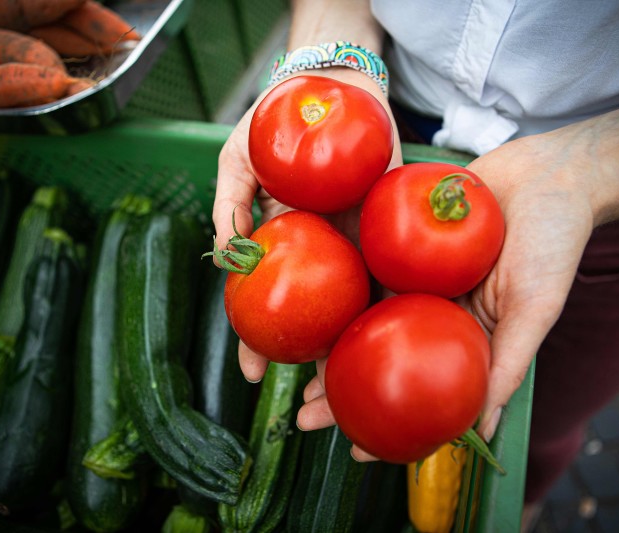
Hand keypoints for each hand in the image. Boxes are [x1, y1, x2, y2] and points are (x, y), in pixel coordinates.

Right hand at [212, 69, 401, 385]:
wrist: (338, 90)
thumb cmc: (280, 122)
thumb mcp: (240, 159)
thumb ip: (229, 203)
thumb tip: (224, 258)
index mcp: (281, 248)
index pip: (265, 306)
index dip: (256, 340)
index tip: (253, 373)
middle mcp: (318, 257)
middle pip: (312, 321)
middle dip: (308, 364)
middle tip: (307, 409)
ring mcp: (356, 247)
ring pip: (354, 309)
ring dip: (351, 352)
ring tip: (350, 393)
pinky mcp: (393, 232)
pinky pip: (393, 274)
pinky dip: (393, 309)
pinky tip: (395, 343)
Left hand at [294, 130, 594, 459]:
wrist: (547, 173)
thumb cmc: (554, 243)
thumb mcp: (536, 308)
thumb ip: (507, 364)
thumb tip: (480, 435)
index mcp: (459, 336)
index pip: (418, 388)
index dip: (388, 421)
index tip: (357, 450)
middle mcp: (428, 310)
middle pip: (376, 356)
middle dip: (339, 389)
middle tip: (302, 417)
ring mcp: (410, 276)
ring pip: (358, 314)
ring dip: (324, 341)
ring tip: (285, 368)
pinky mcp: (396, 237)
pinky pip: (359, 261)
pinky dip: (330, 280)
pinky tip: (298, 298)